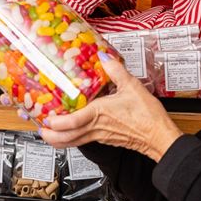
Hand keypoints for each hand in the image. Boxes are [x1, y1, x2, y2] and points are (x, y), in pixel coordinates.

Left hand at [39, 56, 181, 160]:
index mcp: (99, 115)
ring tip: (49, 134)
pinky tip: (73, 131)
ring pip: (75, 142)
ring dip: (60, 140)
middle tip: (40, 130)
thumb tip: (105, 58)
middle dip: (51, 137)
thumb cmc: (148, 117)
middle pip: (68, 139)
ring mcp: (101, 136)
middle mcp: (97, 128)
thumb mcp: (132, 87)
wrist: (160, 137)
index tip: (45, 120)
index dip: (56, 124)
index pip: (72, 123)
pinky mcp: (107, 139)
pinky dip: (74, 138)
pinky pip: (85, 140)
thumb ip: (116, 71)